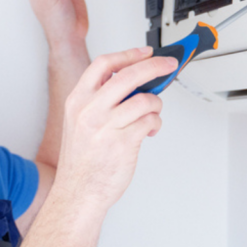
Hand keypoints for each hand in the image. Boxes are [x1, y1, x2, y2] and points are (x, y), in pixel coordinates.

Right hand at [54, 47, 177, 211]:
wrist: (78, 193)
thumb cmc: (82, 161)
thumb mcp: (79, 121)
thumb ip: (101, 100)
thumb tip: (136, 82)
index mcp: (78, 100)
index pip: (104, 64)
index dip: (129, 54)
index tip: (146, 52)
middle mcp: (90, 110)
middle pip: (129, 75)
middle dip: (155, 66)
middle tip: (168, 66)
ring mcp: (106, 126)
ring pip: (144, 99)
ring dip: (156, 104)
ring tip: (153, 113)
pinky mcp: (123, 143)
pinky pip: (149, 121)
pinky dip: (155, 122)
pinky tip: (150, 129)